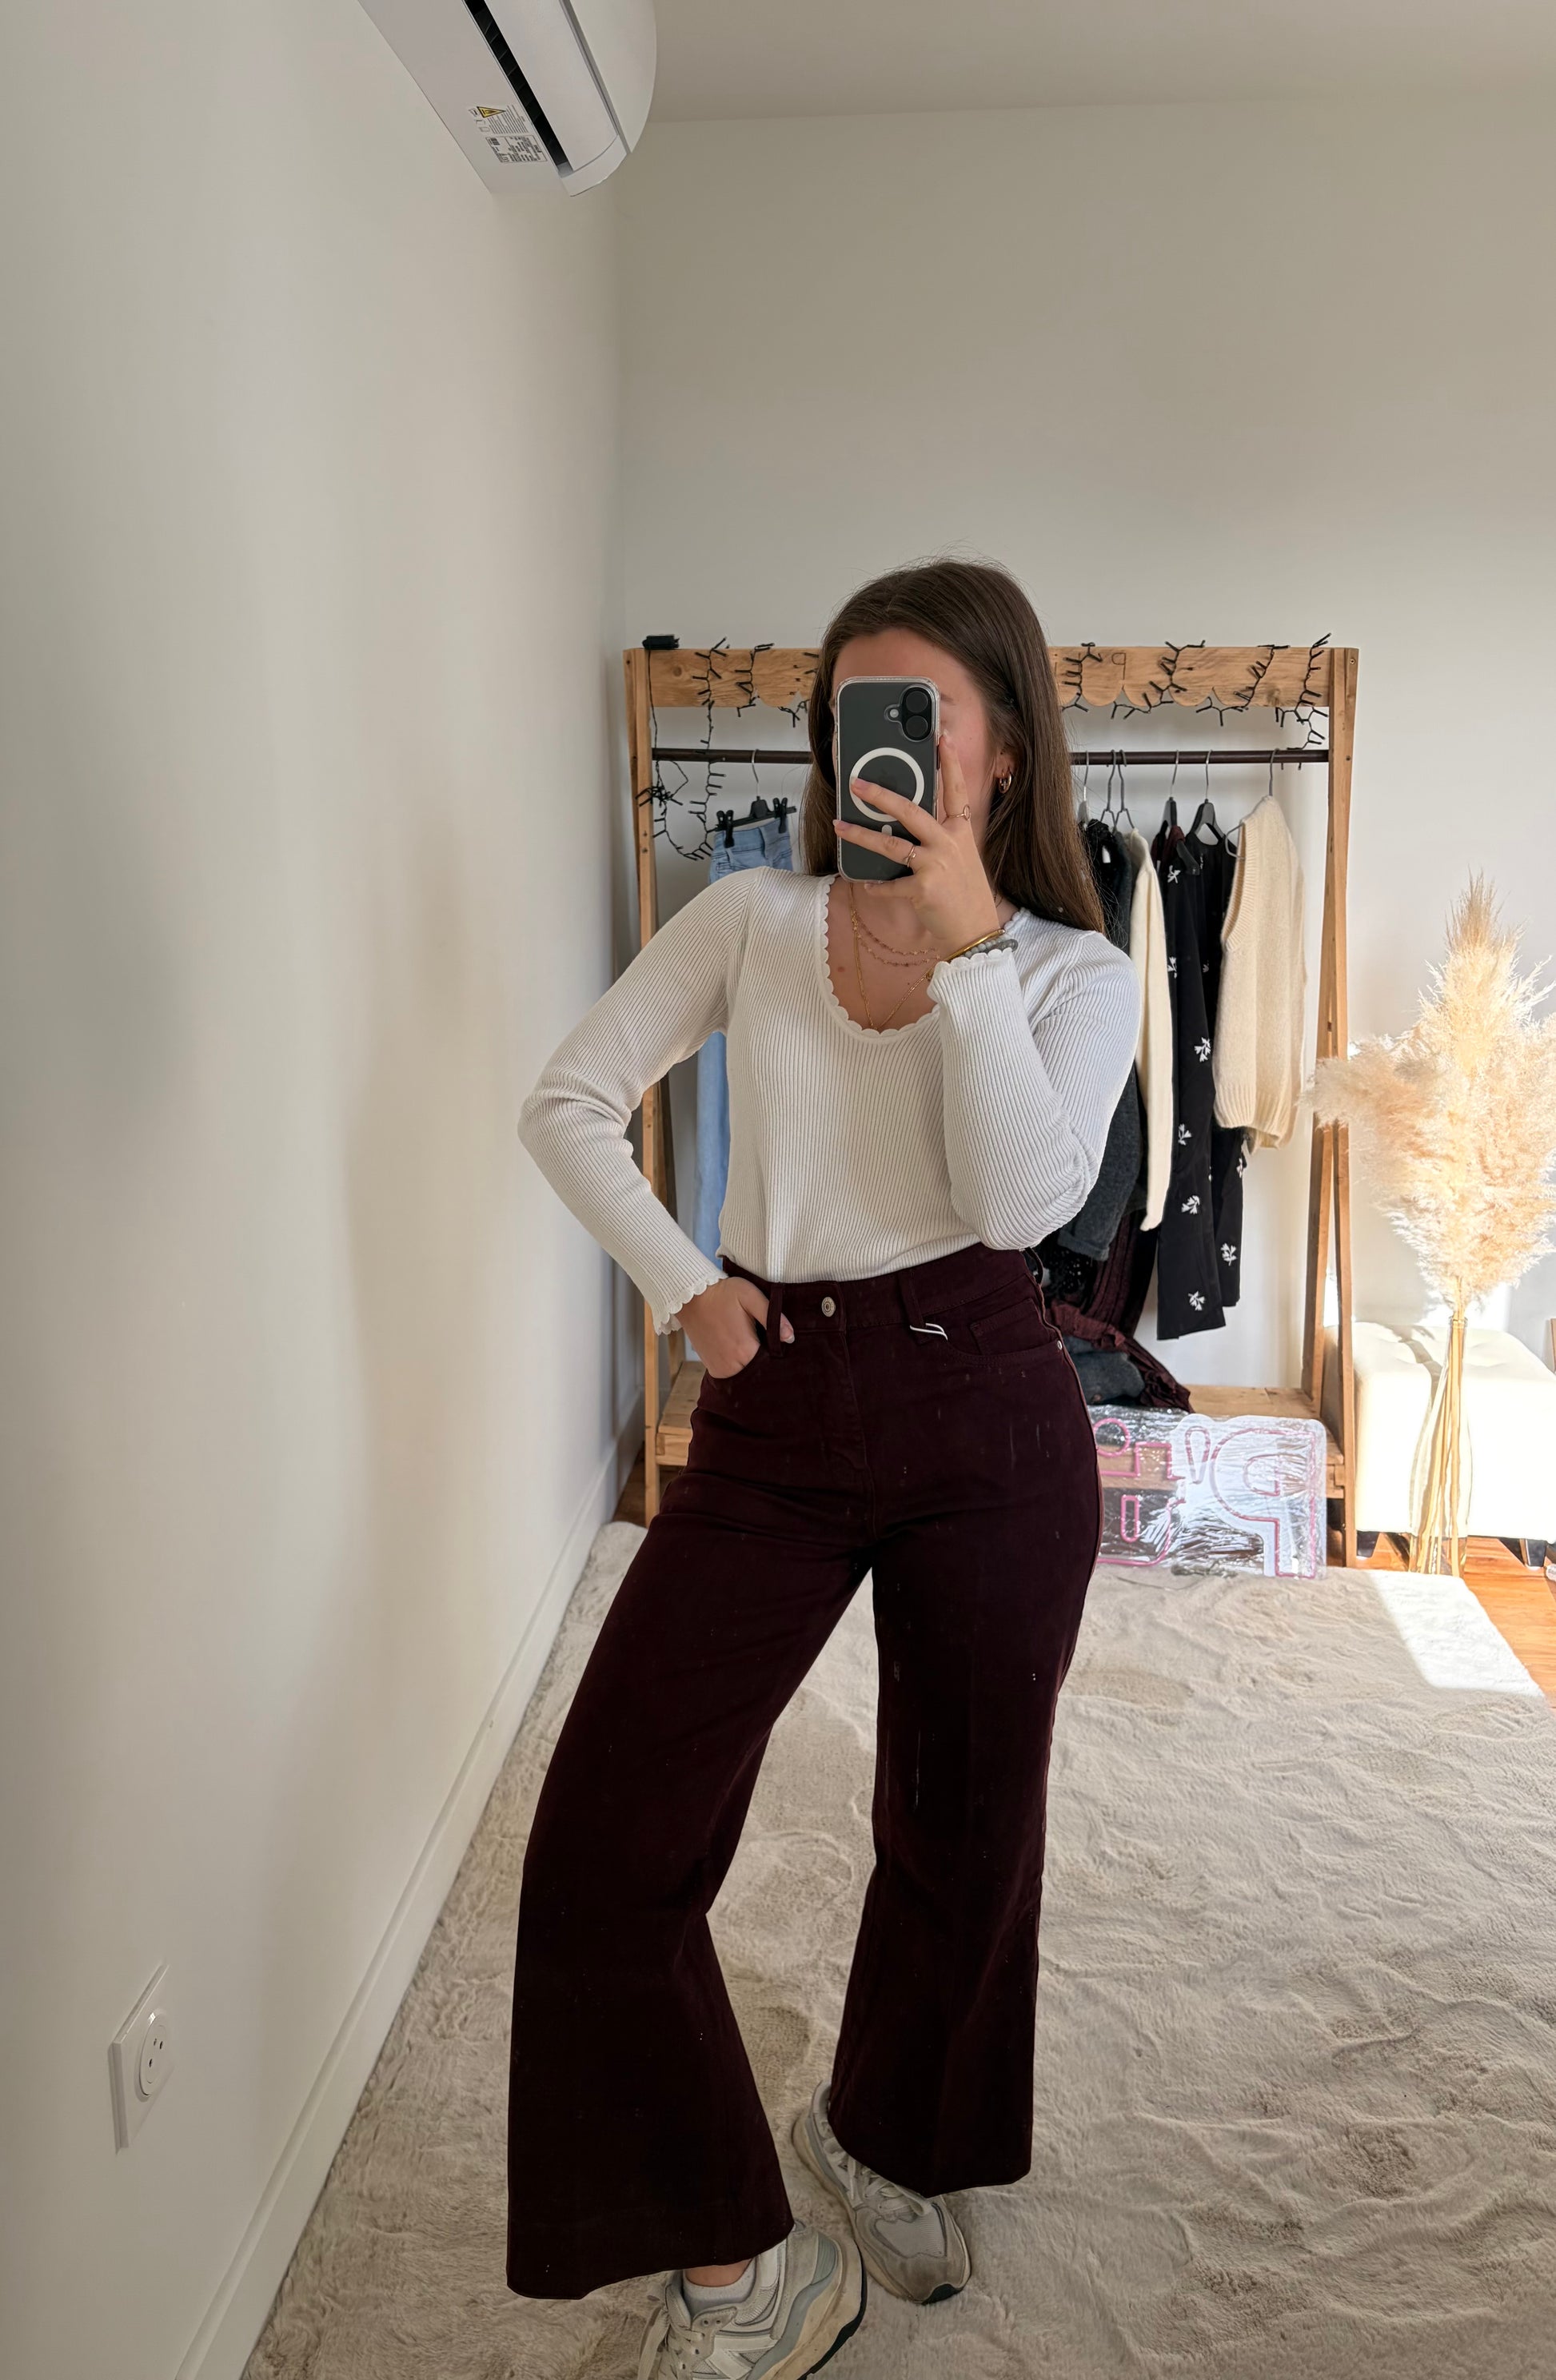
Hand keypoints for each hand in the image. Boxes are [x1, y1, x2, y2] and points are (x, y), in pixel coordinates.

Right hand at [676, 1276, 794, 1376]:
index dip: (779, 1355)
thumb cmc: (723, 1293)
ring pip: (746, 1375)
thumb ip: (772, 1316)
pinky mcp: (712, 1368)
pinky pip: (732, 1374)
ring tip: (753, 1345)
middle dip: (767, 1362)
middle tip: (766, 1343)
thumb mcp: (750, 1296)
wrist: (690, 1297)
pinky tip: (741, 1351)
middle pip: (759, 1371)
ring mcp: (720, 1369)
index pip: (772, 1364)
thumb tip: (791, 1338)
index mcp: (745, 1349)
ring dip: (752, 1365)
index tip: (780, 1345)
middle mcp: (732, 1365)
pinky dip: (739, 1367)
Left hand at [834, 735, 1003, 957]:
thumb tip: (906, 828)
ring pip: (890, 844)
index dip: (950, 762)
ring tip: (839, 826)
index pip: (956, 790)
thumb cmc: (966, 896)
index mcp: (961, 832)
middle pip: (910, 811)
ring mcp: (935, 865)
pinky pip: (889, 884)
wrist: (976, 933)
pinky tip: (867, 884)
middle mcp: (949, 843)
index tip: (943, 737)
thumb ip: (940, 840)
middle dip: (880, 795)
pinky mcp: (922, 888)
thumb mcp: (961, 860)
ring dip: (860, 835)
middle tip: (857, 784)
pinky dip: (876, 886)